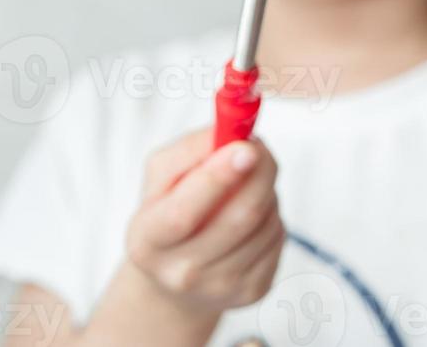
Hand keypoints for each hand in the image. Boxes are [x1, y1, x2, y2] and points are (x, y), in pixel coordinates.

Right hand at [125, 127, 284, 318]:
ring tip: (245, 184)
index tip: (245, 148)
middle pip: (238, 218)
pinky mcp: (252, 291)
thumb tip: (234, 134)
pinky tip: (252, 212)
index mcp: (148, 239)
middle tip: (258, 147)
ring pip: (265, 223)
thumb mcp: (161, 173)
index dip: (217, 178)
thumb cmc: (168, 208)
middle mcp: (181, 273)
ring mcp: (220, 288)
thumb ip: (191, 148)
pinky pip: (278, 237)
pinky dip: (272, 213)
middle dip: (259, 172)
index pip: (184, 213)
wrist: (176, 274)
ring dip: (264, 190)